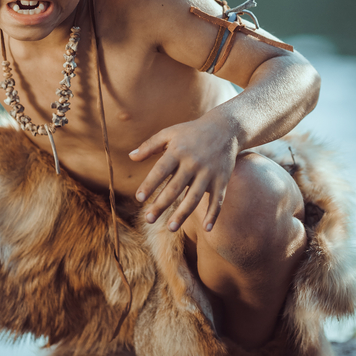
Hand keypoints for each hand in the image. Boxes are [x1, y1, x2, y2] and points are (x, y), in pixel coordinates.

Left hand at [129, 116, 239, 232]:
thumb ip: (150, 145)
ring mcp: (209, 172)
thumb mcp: (170, 133)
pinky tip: (207, 228)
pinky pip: (218, 200)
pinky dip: (214, 214)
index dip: (149, 184)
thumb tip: (130, 156)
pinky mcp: (222, 179)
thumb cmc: (191, 132)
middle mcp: (193, 163)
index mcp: (178, 151)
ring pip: (194, 197)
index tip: (139, 198)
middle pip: (175, 188)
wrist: (225, 127)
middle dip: (161, 205)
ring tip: (170, 227)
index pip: (161, 170)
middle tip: (148, 219)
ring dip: (183, 214)